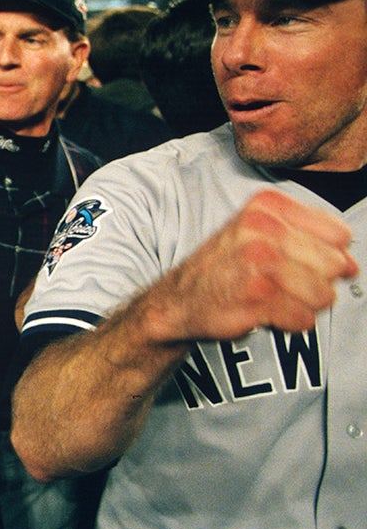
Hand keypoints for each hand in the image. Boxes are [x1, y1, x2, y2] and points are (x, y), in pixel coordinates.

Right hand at [150, 189, 356, 342]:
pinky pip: (304, 318)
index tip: (300, 262)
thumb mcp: (259, 233)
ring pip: (324, 295)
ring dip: (302, 304)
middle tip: (281, 283)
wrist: (178, 300)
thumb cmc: (225, 268)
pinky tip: (266, 312)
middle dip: (316, 282)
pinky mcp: (257, 296)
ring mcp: (259, 261)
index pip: (339, 234)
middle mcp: (262, 228)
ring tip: (272, 297)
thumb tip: (351, 264)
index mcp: (266, 206)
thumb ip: (309, 238)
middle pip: (334, 265)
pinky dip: (290, 322)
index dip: (326, 255)